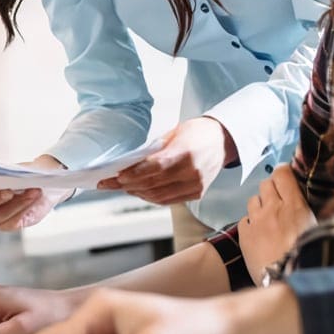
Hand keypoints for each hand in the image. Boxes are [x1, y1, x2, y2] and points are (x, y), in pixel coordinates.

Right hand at [0, 155, 72, 230]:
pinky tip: (33, 198)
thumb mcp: (15, 169)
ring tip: (33, 191)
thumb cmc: (23, 174)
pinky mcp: (7, 224)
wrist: (42, 184)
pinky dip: (23, 210)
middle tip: (10, 191)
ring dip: (16, 204)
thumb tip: (6, 174)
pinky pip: (11, 223)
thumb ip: (7, 172)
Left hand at [98, 117, 231, 204]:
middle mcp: (193, 171)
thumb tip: (130, 164)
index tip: (117, 176)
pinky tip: (140, 191)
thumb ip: (155, 150)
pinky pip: (169, 200)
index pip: (155, 167)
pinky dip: (152, 197)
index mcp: (186, 152)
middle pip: (154, 184)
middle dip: (128, 185)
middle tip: (109, 183)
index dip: (134, 174)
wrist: (223, 140)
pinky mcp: (197, 193)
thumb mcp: (174, 134)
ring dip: (137, 193)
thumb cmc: (197, 132)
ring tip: (122, 187)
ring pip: (159, 196)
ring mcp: (196, 185)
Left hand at [239, 164, 314, 284]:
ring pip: (253, 200)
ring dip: (260, 205)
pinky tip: (258, 234)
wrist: (285, 281)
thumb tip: (309, 207)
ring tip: (268, 220)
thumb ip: (309, 214)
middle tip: (279, 202)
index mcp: (294, 205)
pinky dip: (250, 223)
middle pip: (265, 184)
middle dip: (271, 189)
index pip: (282, 174)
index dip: (283, 173)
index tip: (286, 178)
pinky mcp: (244, 234)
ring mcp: (256, 220)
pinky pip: (244, 219)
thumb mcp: (318, 232)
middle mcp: (272, 208)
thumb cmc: (309, 259)